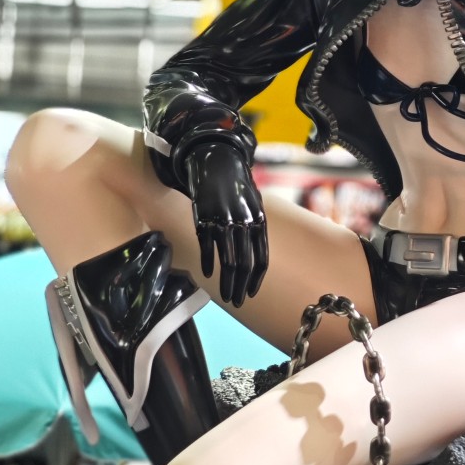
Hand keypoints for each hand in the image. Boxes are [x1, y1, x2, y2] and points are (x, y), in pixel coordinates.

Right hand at [183, 141, 268, 306]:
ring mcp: (223, 222)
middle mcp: (243, 224)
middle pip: (244, 264)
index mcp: (259, 222)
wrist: (217, 163)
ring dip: (226, 282)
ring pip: (227, 260)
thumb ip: (256, 230)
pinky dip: (208, 263)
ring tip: (224, 296)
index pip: (261, 259)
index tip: (250, 293)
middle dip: (240, 287)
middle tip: (236, 302)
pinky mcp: (204, 219)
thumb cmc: (237, 188)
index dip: (256, 279)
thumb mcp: (254, 207)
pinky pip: (206, 247)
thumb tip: (256, 258)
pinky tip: (207, 276)